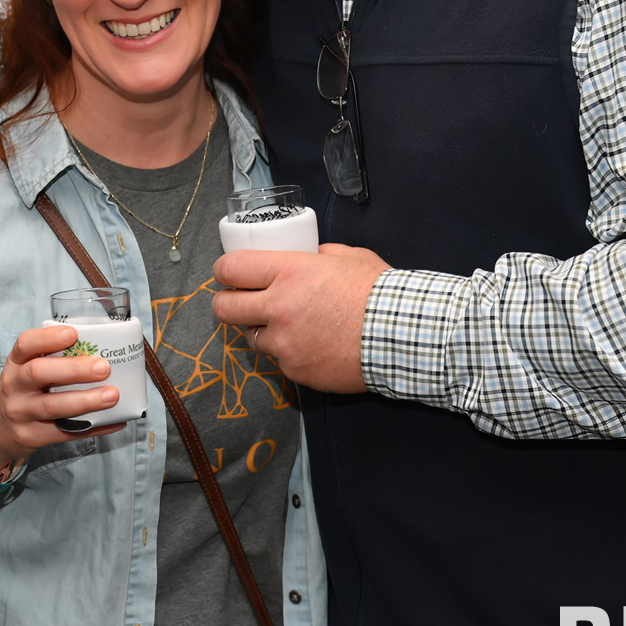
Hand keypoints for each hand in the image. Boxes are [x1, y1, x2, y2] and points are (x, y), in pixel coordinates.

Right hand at [0, 324, 125, 472]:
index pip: (25, 344)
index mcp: (16, 363)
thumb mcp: (23, 371)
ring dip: (86, 401)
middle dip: (73, 369)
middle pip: (39, 373)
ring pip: (53, 406)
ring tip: (112, 395)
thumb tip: (101, 350)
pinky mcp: (31, 437)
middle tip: (103, 367)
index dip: (48, 338)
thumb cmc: (20, 392)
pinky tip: (114, 421)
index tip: (73, 334)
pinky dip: (93, 427)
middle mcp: (14, 386)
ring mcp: (21, 413)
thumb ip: (51, 360)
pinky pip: (65, 432)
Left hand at [211, 243, 390, 393]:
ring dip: (262, 330)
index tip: (228, 274)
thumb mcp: (347, 257)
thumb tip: (306, 256)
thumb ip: (318, 255)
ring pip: (251, 337)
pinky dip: (289, 353)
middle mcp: (279, 308)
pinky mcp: (295, 370)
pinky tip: (312, 345)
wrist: (402, 336)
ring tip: (288, 325)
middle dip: (227, 302)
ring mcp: (285, 343)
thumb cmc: (378, 293)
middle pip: (224, 308)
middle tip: (239, 301)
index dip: (224, 271)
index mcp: (288, 272)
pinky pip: (280, 360)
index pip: (230, 269)